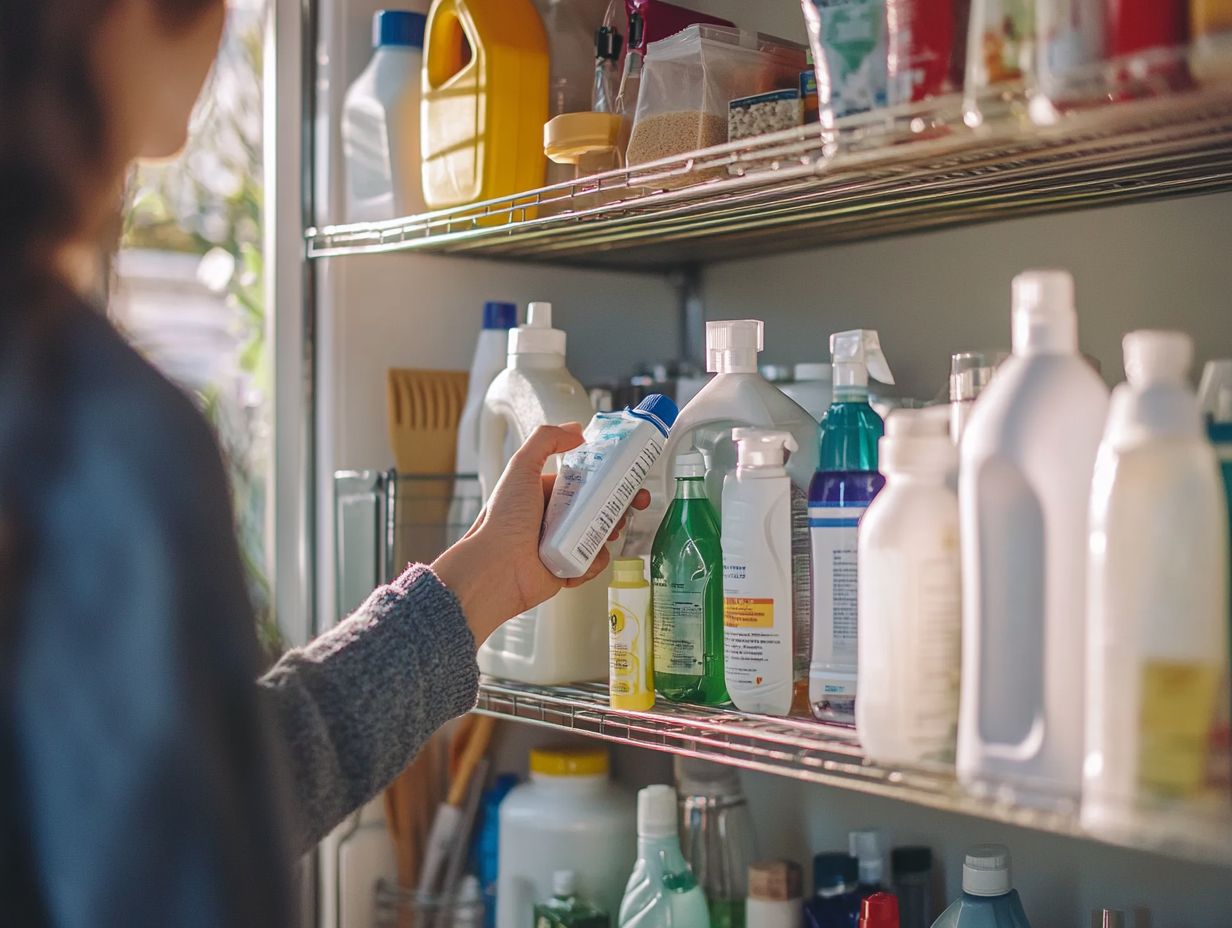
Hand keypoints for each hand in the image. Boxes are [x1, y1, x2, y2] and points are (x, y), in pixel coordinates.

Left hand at [432, 424, 650, 644]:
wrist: (495, 569)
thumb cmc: (502, 521)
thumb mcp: (521, 467)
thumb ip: (546, 440)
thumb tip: (576, 430)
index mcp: (546, 494)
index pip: (586, 481)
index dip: (609, 477)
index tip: (628, 476)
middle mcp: (554, 518)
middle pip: (599, 507)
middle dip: (620, 504)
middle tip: (634, 504)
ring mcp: (562, 545)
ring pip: (600, 534)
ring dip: (611, 531)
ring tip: (611, 531)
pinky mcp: (567, 568)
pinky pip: (594, 561)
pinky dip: (596, 560)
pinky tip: (586, 557)